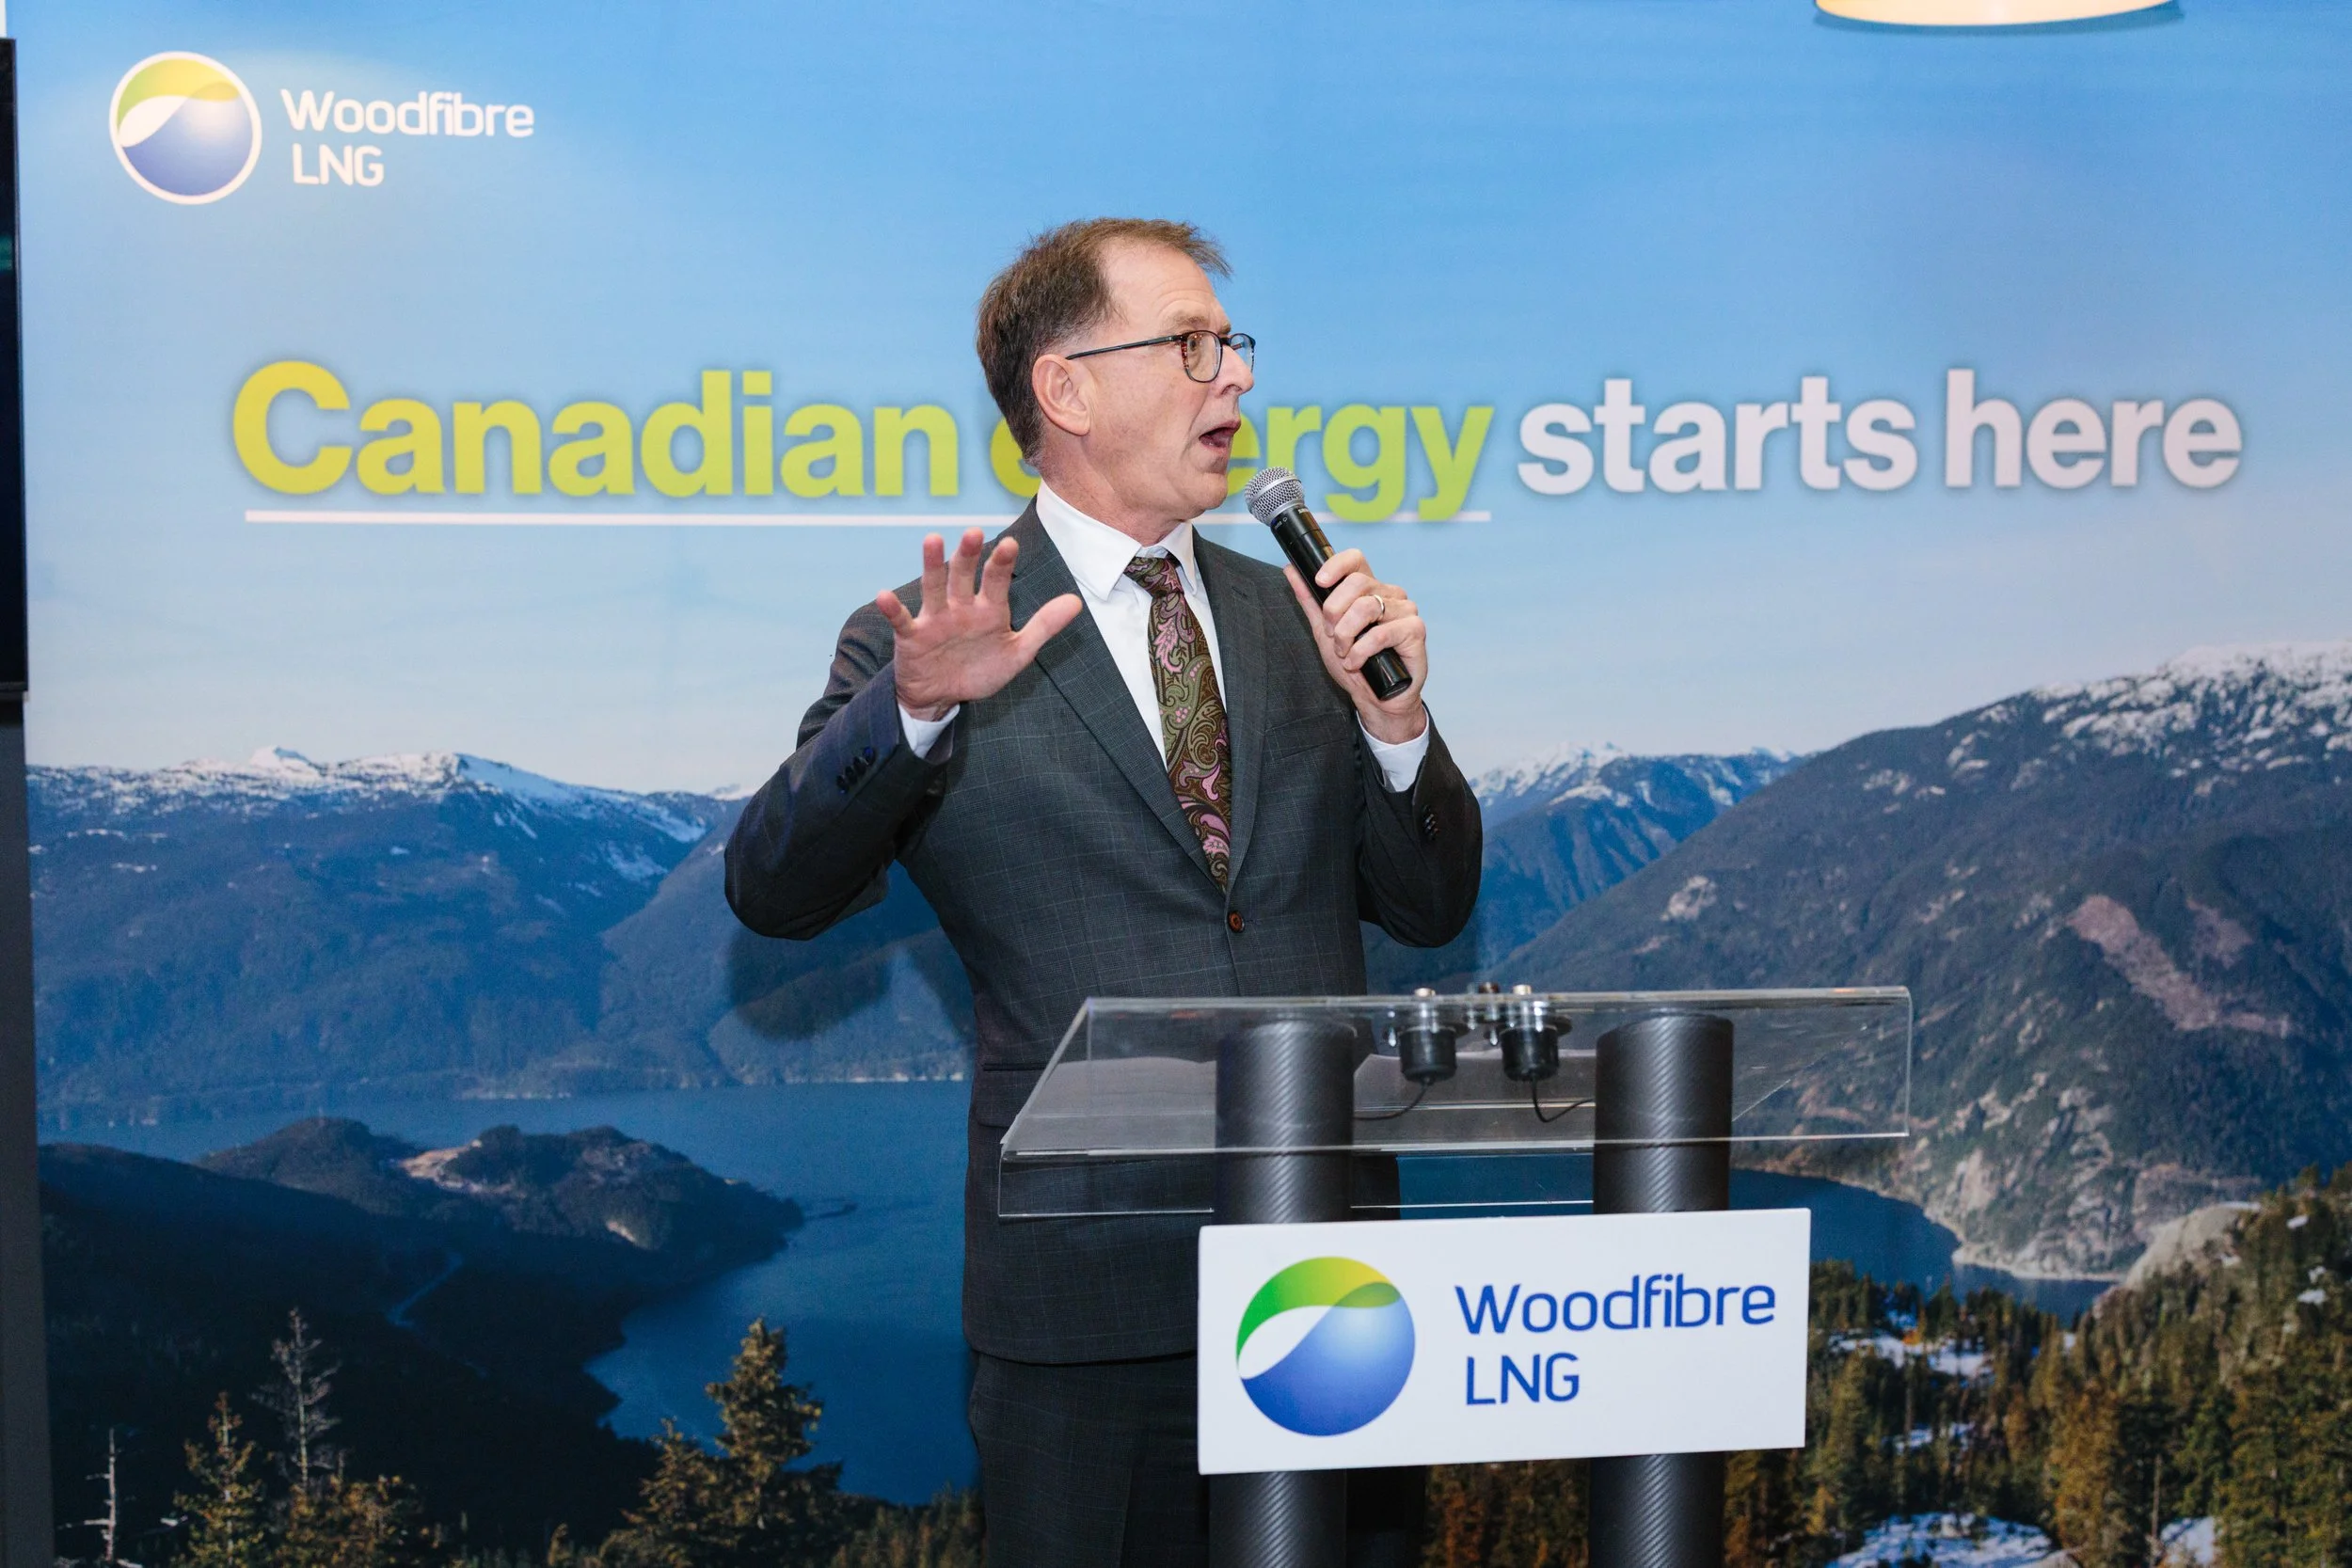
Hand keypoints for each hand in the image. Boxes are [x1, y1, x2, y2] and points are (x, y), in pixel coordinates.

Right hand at [877, 530, 1082, 719]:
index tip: (1010, 544)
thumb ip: (1044, 626)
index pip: (996, 580)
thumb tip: (1076, 601)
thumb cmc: (980, 669)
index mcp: (988, 609)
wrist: (942, 697)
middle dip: (968, 555)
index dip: (1002, 563)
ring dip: (932, 565)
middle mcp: (960, 607)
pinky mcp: (912, 636)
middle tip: (974, 533)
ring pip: (933, 587)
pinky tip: (885, 596)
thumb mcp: (1017, 652)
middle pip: (963, 575)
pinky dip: (892, 609)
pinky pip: (901, 620)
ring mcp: (935, 619)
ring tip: (932, 540)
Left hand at [1284, 549, 1428, 745]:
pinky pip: (1381, 633)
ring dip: (1346, 635)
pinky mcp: (1415, 630)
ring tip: (1345, 653)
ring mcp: (1405, 610)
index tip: (1319, 581)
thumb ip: (1310, 600)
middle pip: (1357, 583)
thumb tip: (1291, 569)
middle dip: (1334, 612)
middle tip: (1332, 636)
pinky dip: (1361, 651)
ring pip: (1366, 607)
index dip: (1336, 566)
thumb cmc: (1356, 665)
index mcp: (1370, 589)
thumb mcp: (1324, 631)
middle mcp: (1390, 595)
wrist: (1377, 699)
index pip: (1356, 560)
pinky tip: (1357, 663)